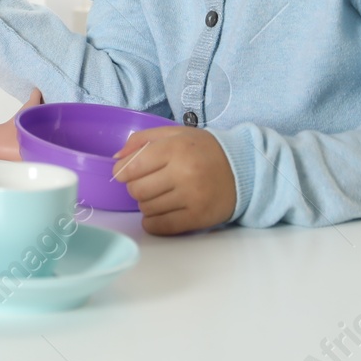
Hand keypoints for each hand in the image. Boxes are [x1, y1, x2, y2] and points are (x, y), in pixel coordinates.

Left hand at [110, 126, 236, 234]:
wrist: (243, 169)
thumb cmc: (204, 150)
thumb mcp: (176, 133)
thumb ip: (143, 139)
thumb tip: (116, 158)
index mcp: (176, 148)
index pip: (133, 166)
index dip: (121, 171)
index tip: (124, 173)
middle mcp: (184, 173)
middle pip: (137, 189)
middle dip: (134, 187)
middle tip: (146, 183)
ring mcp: (191, 198)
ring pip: (147, 208)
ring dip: (146, 203)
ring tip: (158, 194)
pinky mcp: (198, 218)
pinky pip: (161, 226)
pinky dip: (152, 223)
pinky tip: (158, 213)